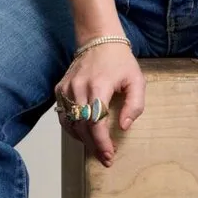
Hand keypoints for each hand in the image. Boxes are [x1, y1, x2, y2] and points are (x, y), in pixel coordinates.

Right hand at [54, 43, 144, 166]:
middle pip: (83, 126)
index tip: (109, 156)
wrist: (99, 40)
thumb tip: (124, 126)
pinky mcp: (60, 88)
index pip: (96, 123)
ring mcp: (67, 88)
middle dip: (94, 146)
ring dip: (83, 139)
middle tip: (106, 158)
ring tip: (96, 148)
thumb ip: (135, 105)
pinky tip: (83, 134)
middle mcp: (79, 88)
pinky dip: (72, 128)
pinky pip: (63, 115)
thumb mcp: (136, 80)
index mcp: (99, 86)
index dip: (101, 143)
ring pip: (71, 123)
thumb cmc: (120, 61)